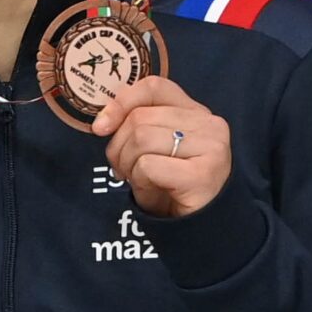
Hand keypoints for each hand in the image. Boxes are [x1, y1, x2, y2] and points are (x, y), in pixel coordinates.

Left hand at [95, 77, 231, 217]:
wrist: (198, 225)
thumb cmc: (170, 184)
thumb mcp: (151, 148)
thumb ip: (136, 124)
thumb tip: (102, 121)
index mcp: (195, 111)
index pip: (154, 87)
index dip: (121, 102)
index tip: (100, 127)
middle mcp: (209, 124)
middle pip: (139, 118)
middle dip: (119, 148)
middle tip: (126, 170)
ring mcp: (211, 147)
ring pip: (141, 139)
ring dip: (128, 165)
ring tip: (140, 180)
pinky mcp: (204, 173)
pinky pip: (148, 166)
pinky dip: (140, 180)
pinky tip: (155, 190)